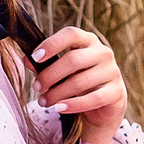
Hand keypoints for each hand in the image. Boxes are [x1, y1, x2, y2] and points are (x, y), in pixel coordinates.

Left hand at [31, 27, 127, 143]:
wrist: (104, 105)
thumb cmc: (79, 81)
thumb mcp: (62, 71)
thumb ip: (46, 64)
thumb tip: (27, 59)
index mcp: (88, 41)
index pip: (71, 34)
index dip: (52, 44)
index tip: (35, 57)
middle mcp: (103, 53)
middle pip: (73, 59)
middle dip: (50, 75)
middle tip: (36, 87)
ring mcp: (112, 72)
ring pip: (80, 81)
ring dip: (57, 93)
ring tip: (44, 102)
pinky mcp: (117, 92)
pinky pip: (93, 98)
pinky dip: (73, 104)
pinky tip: (59, 108)